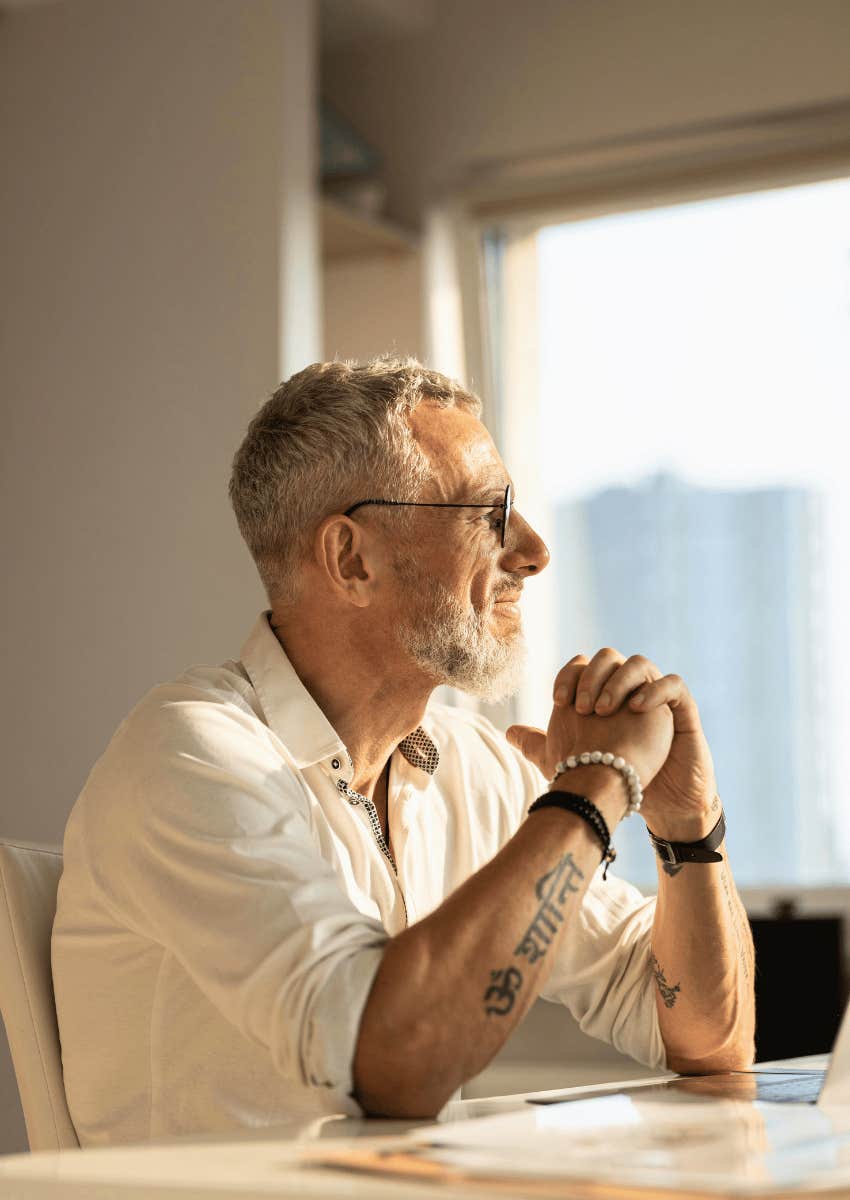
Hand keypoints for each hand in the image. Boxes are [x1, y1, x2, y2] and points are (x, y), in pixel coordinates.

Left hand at [506, 654, 673, 816]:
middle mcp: (629, 689)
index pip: (583, 666)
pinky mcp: (683, 711)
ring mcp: (656, 697)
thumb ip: (541, 744)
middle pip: (609, 657)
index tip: (558, 701)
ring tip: (605, 710)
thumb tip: (510, 732)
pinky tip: (635, 709)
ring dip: (619, 681)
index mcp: (603, 693)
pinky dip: (654, 690)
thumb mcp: (570, 760)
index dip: (568, 676)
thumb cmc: (615, 778)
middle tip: (581, 708)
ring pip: (640, 663)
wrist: (656, 803)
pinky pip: (674, 685)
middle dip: (592, 676)